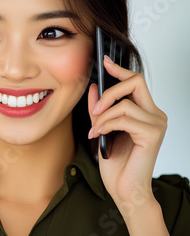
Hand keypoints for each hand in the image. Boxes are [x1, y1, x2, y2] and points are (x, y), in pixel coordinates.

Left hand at [87, 55, 166, 213]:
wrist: (125, 189)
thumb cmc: (116, 162)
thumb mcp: (102, 128)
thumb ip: (99, 109)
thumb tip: (94, 87)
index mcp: (145, 111)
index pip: (135, 81)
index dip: (119, 69)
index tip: (105, 61)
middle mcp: (155, 114)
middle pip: (135, 82)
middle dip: (110, 91)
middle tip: (95, 108)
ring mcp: (157, 124)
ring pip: (124, 104)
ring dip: (103, 116)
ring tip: (96, 130)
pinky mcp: (152, 134)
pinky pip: (124, 119)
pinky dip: (106, 125)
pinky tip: (99, 135)